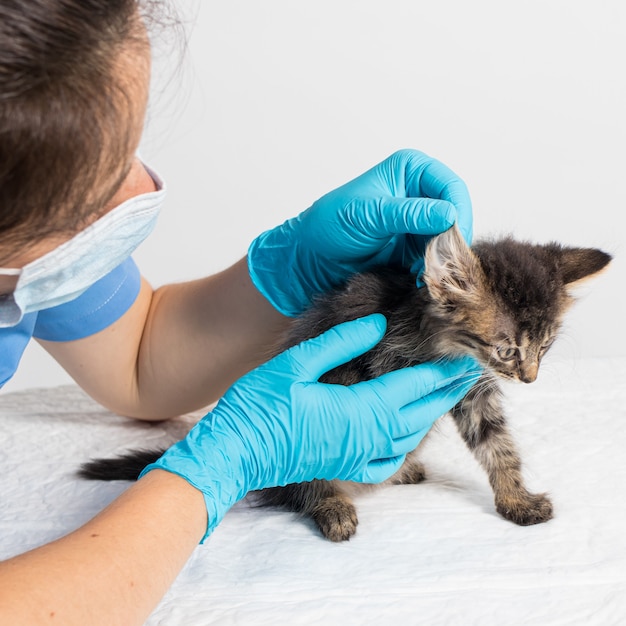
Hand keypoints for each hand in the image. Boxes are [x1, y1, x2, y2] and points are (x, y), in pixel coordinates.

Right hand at [140, 314, 479, 539]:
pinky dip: (406, 447)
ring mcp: (356, 455)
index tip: (465, 356)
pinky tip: (407, 439)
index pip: (414, 385)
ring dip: (430, 414)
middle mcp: (366, 436)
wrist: (234, 454)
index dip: (443, 371)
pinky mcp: (344, 467)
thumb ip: (341, 343)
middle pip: (419, 411)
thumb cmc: (259, 406)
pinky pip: (388, 462)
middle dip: (445, 391)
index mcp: (358, 408)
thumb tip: (377, 324)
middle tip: (468, 372)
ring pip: (409, 436)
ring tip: (443, 397)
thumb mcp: (296, 363)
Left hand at [248, 149, 471, 315]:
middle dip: (452, 240)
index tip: (453, 238)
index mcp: (410, 170)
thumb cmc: (330, 226)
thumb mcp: (369, 215)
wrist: (312, 259)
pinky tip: (419, 279)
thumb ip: (408, 213)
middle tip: (440, 263)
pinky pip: (437, 258)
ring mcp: (419, 222)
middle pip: (457, 214)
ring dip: (443, 259)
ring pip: (450, 239)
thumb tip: (449, 214)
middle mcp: (419, 192)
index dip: (458, 211)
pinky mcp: (415, 248)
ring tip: (426, 274)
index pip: (451, 186)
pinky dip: (433, 270)